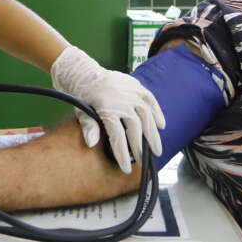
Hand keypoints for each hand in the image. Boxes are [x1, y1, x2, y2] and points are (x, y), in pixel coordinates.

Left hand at [50, 45, 164, 172]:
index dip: (122, 154)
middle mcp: (122, 100)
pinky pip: (150, 100)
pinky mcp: (136, 85)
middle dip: (141, 147)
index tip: (126, 168)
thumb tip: (92, 143)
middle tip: (144, 161)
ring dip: (153, 134)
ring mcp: (131, 92)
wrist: (83, 72)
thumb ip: (88, 127)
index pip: (117, 136)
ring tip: (157, 149)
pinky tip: (162, 125)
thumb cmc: (81, 95)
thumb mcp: (80, 112)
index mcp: (106, 108)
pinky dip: (157, 112)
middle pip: (136, 127)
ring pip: (147, 115)